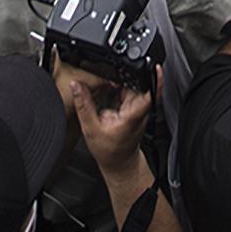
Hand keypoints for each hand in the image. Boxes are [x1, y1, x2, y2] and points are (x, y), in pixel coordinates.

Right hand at [53, 53, 155, 168]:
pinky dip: (117, 89)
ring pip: (131, 86)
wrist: (118, 164)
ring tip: (105, 86)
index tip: (155, 67)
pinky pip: (127, 92)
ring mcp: (138, 109)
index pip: (150, 93)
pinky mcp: (133, 109)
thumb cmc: (110, 152)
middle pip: (137, 84)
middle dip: (124, 74)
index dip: (154, 79)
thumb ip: (83, 105)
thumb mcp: (91, 129)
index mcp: (133, 114)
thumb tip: (76, 86)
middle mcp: (139, 110)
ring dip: (120, 81)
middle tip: (107, 73)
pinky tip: (107, 94)